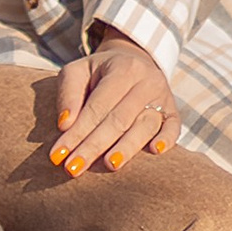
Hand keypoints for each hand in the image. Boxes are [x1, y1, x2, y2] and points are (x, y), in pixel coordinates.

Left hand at [51, 32, 180, 175]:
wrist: (132, 62)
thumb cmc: (98, 73)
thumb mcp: (77, 71)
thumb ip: (68, 94)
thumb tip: (64, 125)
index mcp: (122, 68)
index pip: (97, 106)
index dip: (76, 132)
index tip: (57, 156)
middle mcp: (146, 81)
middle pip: (119, 119)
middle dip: (94, 146)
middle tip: (73, 168)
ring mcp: (163, 96)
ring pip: (146, 125)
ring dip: (127, 148)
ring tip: (109, 165)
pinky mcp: (173, 111)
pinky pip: (174, 127)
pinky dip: (167, 139)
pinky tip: (155, 152)